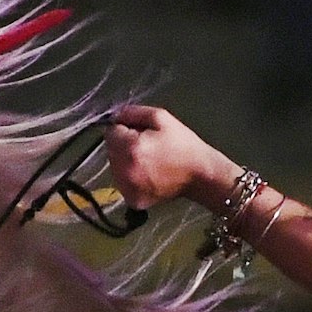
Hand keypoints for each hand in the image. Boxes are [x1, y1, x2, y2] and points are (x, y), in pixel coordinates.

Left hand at [102, 103, 227, 211]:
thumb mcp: (161, 118)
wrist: (201, 175)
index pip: (110, 132)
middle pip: (111, 150)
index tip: (142, 132)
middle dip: (124, 145)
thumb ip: (133, 112)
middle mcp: (124, 170)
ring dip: (126, 161)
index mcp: (130, 148)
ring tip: (150, 161)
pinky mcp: (133, 199)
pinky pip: (123, 183)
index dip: (125, 129)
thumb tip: (115, 115)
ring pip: (115, 167)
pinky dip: (131, 178)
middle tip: (148, 147)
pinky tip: (149, 174)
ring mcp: (127, 188)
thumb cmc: (183, 145)